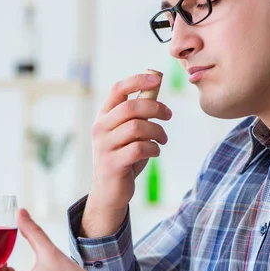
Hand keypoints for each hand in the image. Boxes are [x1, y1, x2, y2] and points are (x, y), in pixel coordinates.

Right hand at [83, 73, 171, 236]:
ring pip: (138, 127)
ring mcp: (104, 146)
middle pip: (131, 107)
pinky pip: (140, 148)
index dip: (138, 80)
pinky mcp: (113, 163)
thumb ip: (139, 111)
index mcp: (104, 116)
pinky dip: (154, 148)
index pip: (118, 89)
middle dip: (156, 108)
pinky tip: (155, 152)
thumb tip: (155, 83)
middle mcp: (100, 128)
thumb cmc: (123, 157)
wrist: (110, 192)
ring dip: (157, 131)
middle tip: (168, 115)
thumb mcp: (129, 132)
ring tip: (162, 139)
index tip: (157, 78)